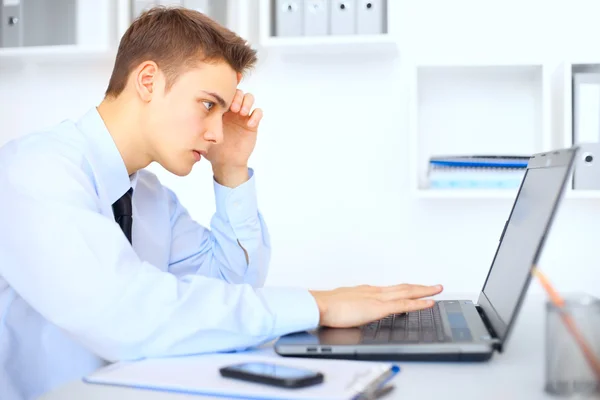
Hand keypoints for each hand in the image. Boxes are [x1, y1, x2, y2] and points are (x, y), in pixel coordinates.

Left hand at [206, 89, 263, 186]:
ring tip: (241, 113)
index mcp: (219, 109)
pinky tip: (250, 124)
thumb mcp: (204, 136)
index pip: (224, 93)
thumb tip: (193, 116)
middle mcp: (232, 110)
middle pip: (238, 92)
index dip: (226, 89)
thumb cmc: (213, 149)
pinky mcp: (252, 124)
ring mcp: (242, 116)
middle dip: (237, 97)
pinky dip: (256, 115)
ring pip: (249, 98)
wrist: (225, 162)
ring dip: (246, 102)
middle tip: (233, 108)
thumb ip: (200, 126)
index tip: (223, 93)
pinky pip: (258, 112)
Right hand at [309, 283, 442, 327]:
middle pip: (403, 287)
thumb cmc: (325, 307)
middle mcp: (374, 291)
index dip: (405, 289)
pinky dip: (419, 303)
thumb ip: (351, 307)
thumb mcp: (342, 306)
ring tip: (437, 290)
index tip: (414, 289)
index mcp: (365, 292)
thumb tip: (350, 312)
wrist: (319, 305)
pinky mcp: (379, 308)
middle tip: (435, 285)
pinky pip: (404, 304)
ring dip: (424, 290)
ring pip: (407, 292)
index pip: (391, 290)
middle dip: (420, 286)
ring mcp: (378, 298)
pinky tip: (429, 302)